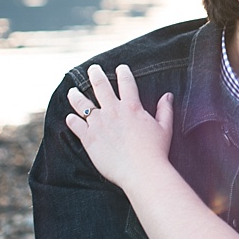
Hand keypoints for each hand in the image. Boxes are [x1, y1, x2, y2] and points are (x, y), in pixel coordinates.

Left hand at [64, 64, 173, 190]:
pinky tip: (71, 118)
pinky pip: (76, 125)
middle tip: (93, 69)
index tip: (121, 67)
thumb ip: (165, 110)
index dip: (123, 73)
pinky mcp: (89, 138)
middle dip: (95, 75)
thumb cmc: (155, 151)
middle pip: (100, 87)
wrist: (141, 171)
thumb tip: (167, 95)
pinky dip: (72, 120)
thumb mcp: (165, 128)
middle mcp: (113, 111)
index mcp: (132, 107)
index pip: (126, 83)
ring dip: (76, 95)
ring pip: (82, 104)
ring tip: (72, 91)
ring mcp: (99, 124)